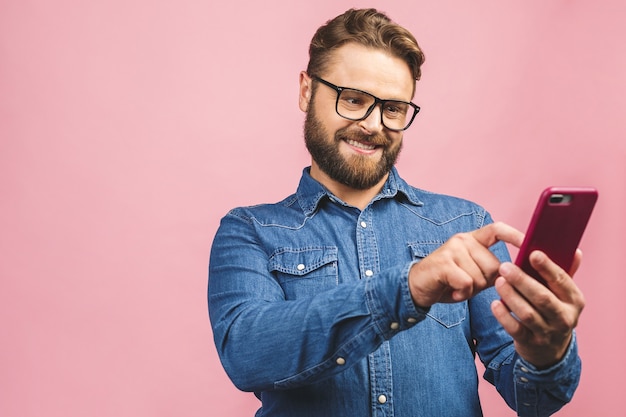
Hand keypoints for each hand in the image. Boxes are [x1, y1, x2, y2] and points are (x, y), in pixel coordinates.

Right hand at [408, 222, 523, 306]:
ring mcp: (452, 250)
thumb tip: (516, 274)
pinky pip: (467, 283)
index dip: (515, 236)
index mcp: (472, 239)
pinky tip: (453, 293)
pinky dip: (462, 294)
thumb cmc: (448, 282)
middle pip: (494, 265)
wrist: (416, 288)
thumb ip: (490, 269)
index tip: (531, 244)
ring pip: (481, 277)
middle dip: (486, 283)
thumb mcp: (473, 272)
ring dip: (472, 291)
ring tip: (457, 288)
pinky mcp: (443, 263)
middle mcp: (463, 240)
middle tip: (468, 284)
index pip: (497, 229)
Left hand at [491, 250, 585, 367]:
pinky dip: (504, 316)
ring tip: (499, 282)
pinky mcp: (531, 343)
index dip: (547, 267)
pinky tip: (495, 304)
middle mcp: (565, 317)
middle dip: (522, 281)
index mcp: (574, 300)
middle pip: (543, 298)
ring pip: (528, 314)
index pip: (562, 281)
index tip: (532, 253)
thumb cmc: (553, 310)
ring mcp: (548, 332)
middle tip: (505, 266)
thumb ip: (566, 272)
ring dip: (511, 296)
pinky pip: (515, 329)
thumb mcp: (563, 295)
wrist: (550, 350)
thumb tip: (574, 251)